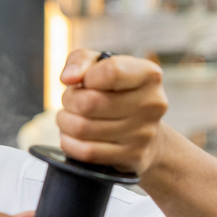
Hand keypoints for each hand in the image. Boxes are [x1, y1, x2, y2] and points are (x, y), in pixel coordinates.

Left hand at [57, 49, 168, 173]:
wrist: (146, 134)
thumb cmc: (117, 93)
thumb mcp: (101, 66)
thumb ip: (81, 60)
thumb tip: (69, 78)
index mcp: (148, 75)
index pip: (110, 72)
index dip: (86, 77)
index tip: (84, 81)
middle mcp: (151, 104)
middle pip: (89, 103)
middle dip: (69, 100)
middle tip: (70, 101)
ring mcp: (143, 133)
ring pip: (83, 128)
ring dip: (65, 122)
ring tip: (69, 117)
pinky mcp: (132, 156)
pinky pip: (87, 152)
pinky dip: (69, 143)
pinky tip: (71, 136)